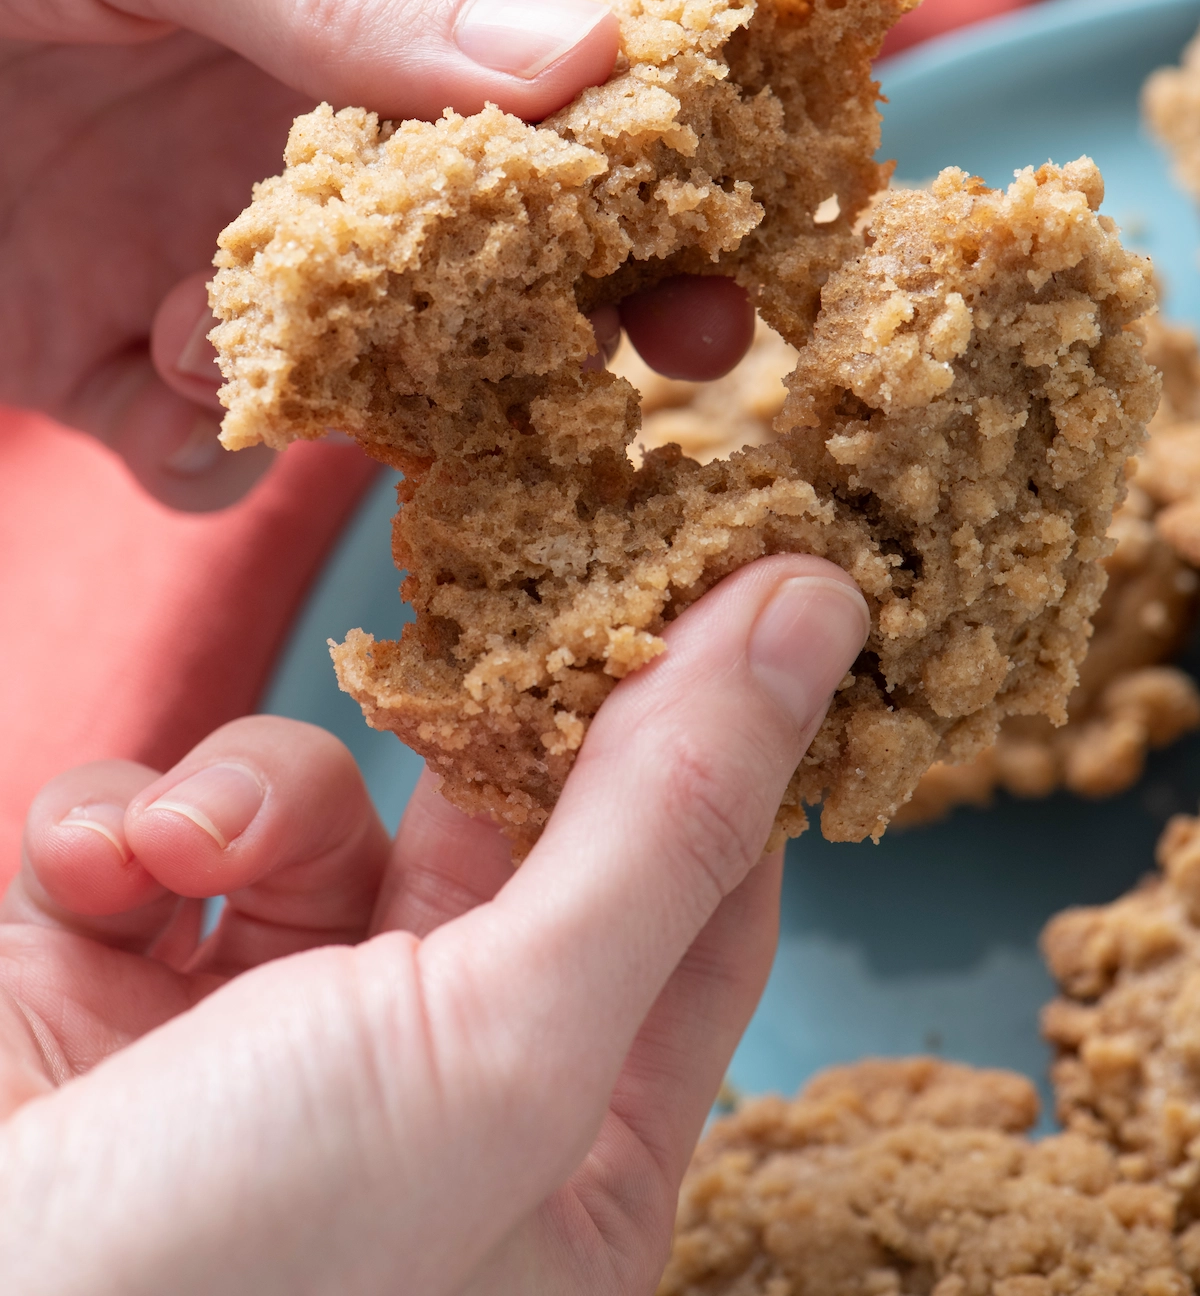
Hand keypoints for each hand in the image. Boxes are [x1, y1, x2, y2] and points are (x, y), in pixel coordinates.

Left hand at [0, 0, 620, 510]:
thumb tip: (584, 59)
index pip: (554, 68)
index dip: (636, 170)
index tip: (702, 262)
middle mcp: (317, 100)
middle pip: (485, 243)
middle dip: (540, 317)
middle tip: (610, 377)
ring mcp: (222, 227)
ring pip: (366, 364)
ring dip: (346, 386)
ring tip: (236, 334)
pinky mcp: (111, 334)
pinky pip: (209, 440)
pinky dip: (211, 450)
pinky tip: (168, 389)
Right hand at [0, 557, 867, 1294]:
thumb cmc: (228, 1272)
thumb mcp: (501, 1045)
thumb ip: (662, 826)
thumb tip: (814, 619)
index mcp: (570, 1158)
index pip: (704, 897)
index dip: (730, 733)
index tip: (743, 570)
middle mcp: (431, 1096)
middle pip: (513, 827)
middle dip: (491, 713)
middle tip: (512, 574)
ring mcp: (265, 1035)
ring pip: (317, 802)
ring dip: (254, 796)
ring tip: (192, 858)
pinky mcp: (116, 982)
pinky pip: (163, 826)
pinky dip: (125, 827)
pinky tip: (92, 884)